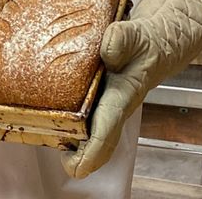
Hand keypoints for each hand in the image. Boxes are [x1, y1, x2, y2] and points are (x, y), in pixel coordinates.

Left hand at [62, 0, 201, 178]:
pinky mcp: (98, 99)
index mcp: (121, 96)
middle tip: (51, 151)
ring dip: (70, 142)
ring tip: (42, 135)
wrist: (159, 41)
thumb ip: (123, 39)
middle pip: (95, 143)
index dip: (91, 153)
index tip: (74, 168)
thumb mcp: (137, 33)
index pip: (106, 131)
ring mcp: (105, 106)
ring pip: (89, 135)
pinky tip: (46, 113)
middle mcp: (112, 107)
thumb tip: (107, 52)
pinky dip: (67, 124)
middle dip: (75, 155)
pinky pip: (83, 119)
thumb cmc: (147, 41)